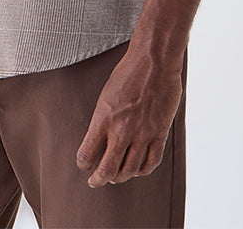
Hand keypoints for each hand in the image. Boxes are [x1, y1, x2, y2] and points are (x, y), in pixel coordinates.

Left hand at [76, 48, 182, 187]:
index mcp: (104, 117)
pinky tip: (137, 169)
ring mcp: (142, 133)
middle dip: (99, 180)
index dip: (83, 163)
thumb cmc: (128, 72)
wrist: (154, 60)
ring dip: (120, 177)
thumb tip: (100, 137)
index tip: (83, 165)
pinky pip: (151, 162)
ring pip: (129, 170)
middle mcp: (122, 129)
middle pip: (108, 169)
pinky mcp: (160, 133)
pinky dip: (142, 170)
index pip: (87, 152)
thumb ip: (103, 118)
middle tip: (95, 182)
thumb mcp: (106, 94)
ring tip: (116, 176)